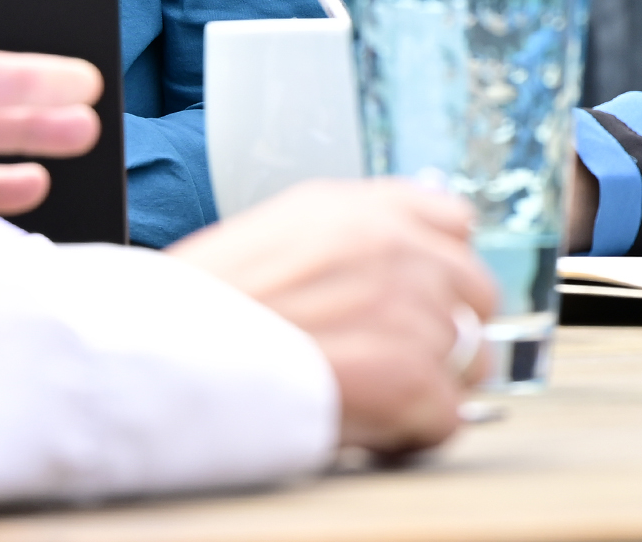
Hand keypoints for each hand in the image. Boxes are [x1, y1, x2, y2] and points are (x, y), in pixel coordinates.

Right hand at [170, 180, 500, 455]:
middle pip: (475, 289)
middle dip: (445, 328)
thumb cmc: (196, 309)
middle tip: (399, 360)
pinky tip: (371, 429)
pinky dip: (413, 434)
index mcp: (358, 208)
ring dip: (431, 384)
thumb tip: (384, 269)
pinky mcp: (414, 378)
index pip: (451, 219)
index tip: (425, 293)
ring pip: (469, 357)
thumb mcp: (271, 236)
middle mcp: (396, 247)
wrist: (166, 357)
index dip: (439, 264)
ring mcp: (412, 310)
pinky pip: (448, 416)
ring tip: (374, 401)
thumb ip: (342, 241)